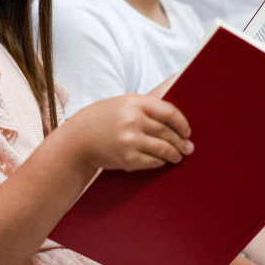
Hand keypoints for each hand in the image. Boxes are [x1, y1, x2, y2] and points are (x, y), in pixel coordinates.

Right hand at [66, 94, 192, 172]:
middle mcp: (132, 120)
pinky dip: (160, 162)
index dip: (182, 123)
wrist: (77, 140)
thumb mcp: (121, 105)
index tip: (187, 130)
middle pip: (167, 132)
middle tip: (188, 147)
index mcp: (133, 102)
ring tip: (178, 156)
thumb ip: (145, 108)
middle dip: (181, 141)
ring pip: (163, 149)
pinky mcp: (127, 158)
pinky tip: (162, 161)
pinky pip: (152, 161)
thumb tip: (174, 121)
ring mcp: (130, 140)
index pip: (168, 111)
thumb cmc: (101, 120)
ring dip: (175, 154)